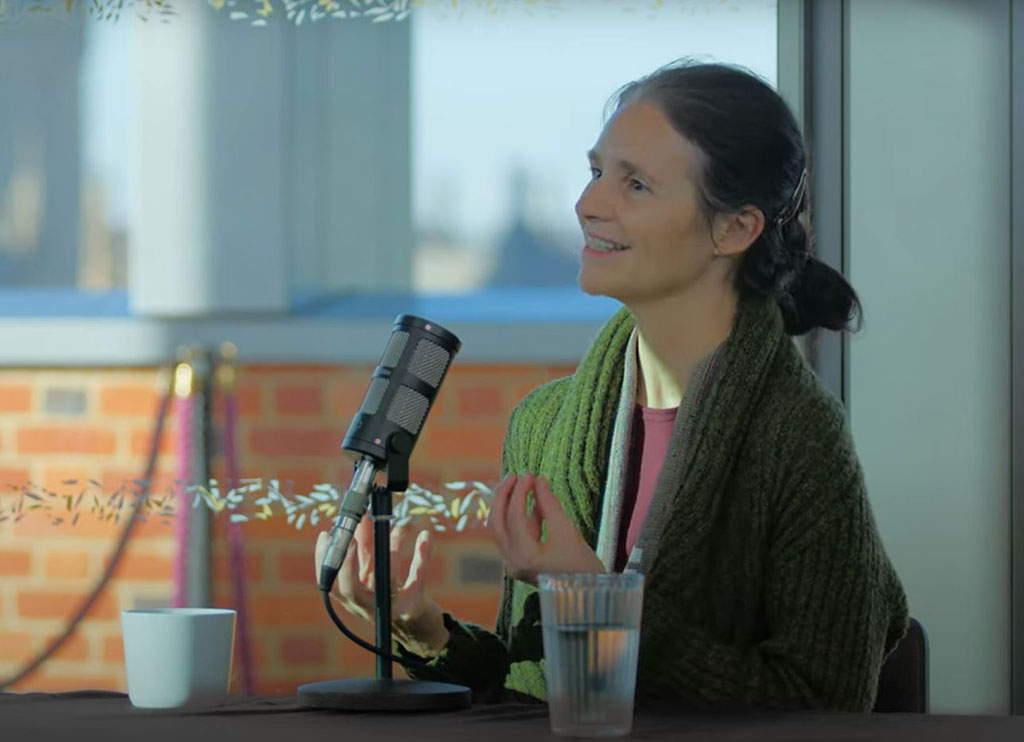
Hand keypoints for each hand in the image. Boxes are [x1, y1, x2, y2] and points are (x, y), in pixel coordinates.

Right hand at [314, 514, 448, 655]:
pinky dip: (421, 557)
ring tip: (401, 525)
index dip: (323, 561)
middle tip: (352, 533)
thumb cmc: (391, 594)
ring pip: (387, 579)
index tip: (327, 535)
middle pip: (349, 589)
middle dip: (348, 562)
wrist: (417, 628)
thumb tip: (359, 520)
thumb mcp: (373, 573)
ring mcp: (390, 610)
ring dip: (394, 546)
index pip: (330, 583)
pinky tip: (424, 537)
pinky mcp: (413, 608)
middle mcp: (367, 607)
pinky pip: (416, 581)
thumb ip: (365, 548)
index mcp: (353, 599)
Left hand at [489, 472, 605, 585]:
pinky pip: (513, 536)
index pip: (514, 516)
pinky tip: (533, 504)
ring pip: (502, 529)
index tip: (530, 474)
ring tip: (524, 484)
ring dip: (511, 506)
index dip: (521, 491)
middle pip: (498, 521)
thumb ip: (549, 504)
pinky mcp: (518, 565)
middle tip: (516, 476)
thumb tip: (539, 480)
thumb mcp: (568, 532)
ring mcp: (513, 565)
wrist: (588, 597)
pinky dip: (521, 519)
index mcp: (524, 556)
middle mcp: (512, 562)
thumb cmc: (583, 568)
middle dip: (505, 496)